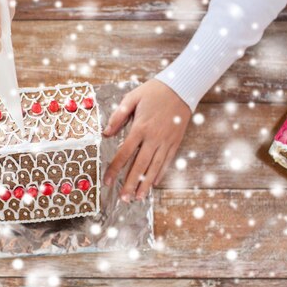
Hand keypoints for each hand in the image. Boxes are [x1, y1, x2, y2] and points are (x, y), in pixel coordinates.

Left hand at [103, 80, 191, 200]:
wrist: (181, 88)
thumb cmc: (154, 91)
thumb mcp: (132, 98)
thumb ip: (118, 116)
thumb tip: (106, 133)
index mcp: (140, 127)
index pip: (124, 153)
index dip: (115, 168)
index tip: (107, 181)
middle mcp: (153, 138)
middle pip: (140, 165)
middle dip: (130, 183)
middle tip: (123, 198)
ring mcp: (166, 142)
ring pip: (154, 167)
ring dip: (145, 184)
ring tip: (138, 197)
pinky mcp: (175, 142)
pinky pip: (167, 161)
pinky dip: (160, 173)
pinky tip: (154, 184)